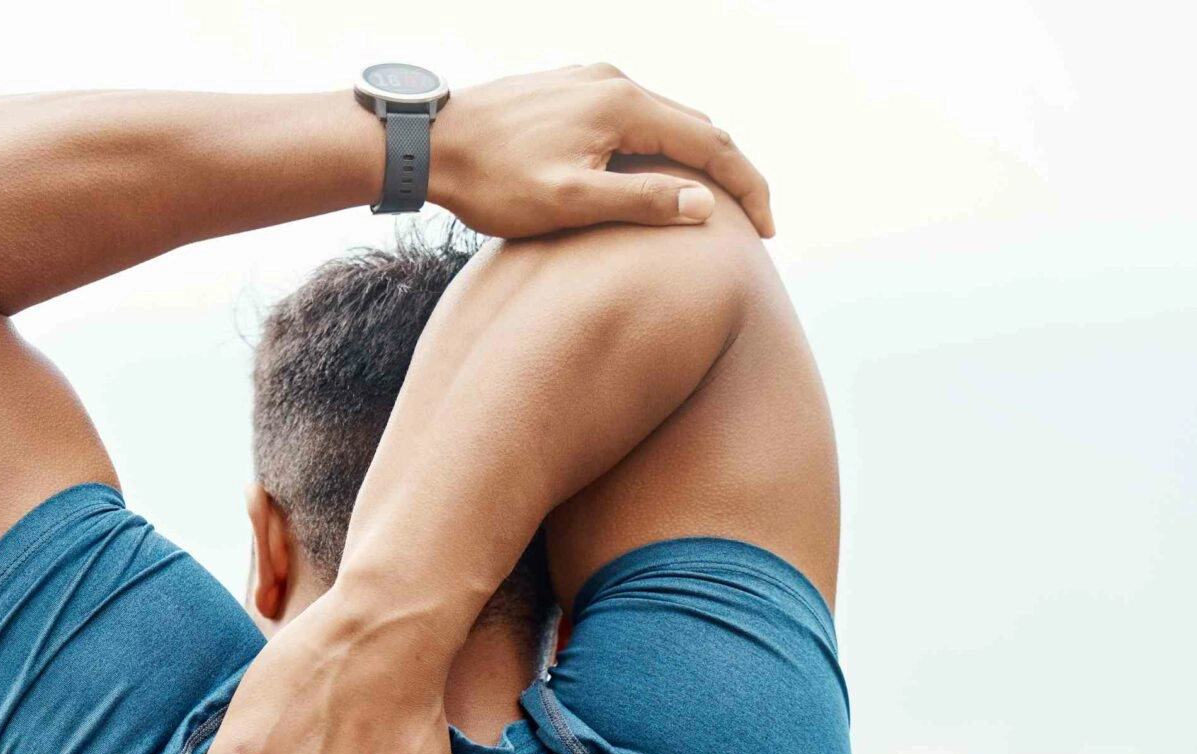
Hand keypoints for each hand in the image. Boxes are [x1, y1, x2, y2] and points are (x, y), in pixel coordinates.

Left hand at [430, 63, 774, 238]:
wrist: (428, 143)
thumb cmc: (490, 181)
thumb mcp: (568, 203)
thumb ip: (640, 202)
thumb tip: (706, 205)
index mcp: (623, 105)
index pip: (711, 143)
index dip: (747, 187)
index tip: (767, 229)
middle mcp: (613, 81)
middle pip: (695, 125)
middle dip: (730, 173)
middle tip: (753, 222)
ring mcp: (590, 81)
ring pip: (665, 119)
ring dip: (694, 159)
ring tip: (713, 205)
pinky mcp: (570, 90)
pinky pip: (633, 117)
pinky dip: (659, 147)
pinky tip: (657, 177)